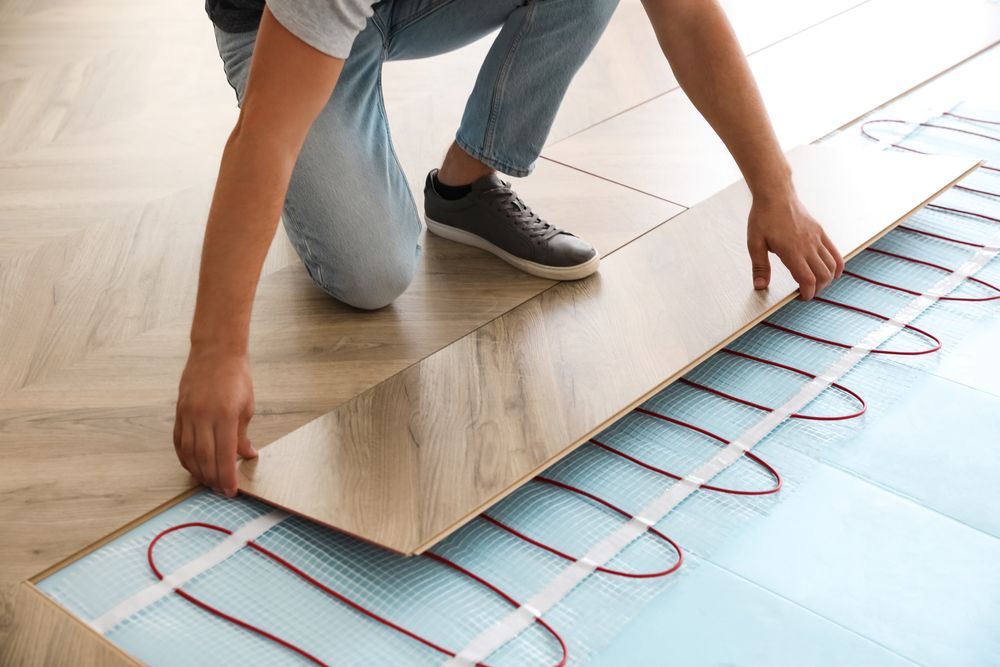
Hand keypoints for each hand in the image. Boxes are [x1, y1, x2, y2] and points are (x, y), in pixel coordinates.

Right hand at [174, 346, 256, 495]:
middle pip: (205, 458)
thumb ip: (244, 434)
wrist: (216, 351)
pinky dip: (185, 457)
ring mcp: (188, 414)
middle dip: (213, 479)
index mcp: (225, 415)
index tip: (231, 491)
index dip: (227, 477)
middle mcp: (203, 416)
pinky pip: (179, 441)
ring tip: (208, 482)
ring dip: (198, 471)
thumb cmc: (236, 376)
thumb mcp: (247, 406)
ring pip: (189, 453)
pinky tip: (193, 466)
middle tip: (220, 491)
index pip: (224, 455)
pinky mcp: (179, 412)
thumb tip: (246, 455)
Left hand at [747, 192, 843, 299]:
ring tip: (817, 283)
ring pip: (832, 265)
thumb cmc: (763, 218)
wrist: (776, 194)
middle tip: (807, 291)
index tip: (802, 297)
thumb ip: (760, 267)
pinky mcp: (820, 232)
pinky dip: (837, 265)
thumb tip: (760, 287)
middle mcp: (808, 246)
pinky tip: (834, 272)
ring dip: (827, 279)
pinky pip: (835, 252)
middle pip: (823, 276)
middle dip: (818, 289)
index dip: (808, 293)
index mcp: (792, 251)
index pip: (808, 280)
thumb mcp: (754, 243)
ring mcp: (817, 238)